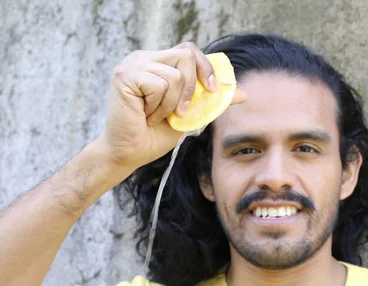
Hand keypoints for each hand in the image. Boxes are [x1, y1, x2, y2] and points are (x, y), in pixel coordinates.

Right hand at [98, 42, 245, 170]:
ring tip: (154, 116)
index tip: (211, 90)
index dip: (205, 67)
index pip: (189, 50)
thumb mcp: (192, 113)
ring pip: (175, 75)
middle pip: (186, 55)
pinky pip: (159, 85)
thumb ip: (212, 100)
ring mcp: (132, 64)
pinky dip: (159, 107)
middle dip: (190, 88)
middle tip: (179, 112)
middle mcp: (144, 58)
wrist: (130, 153)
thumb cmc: (156, 134)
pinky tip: (144, 115)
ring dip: (171, 104)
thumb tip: (243, 93)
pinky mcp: (124, 75)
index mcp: (158, 62)